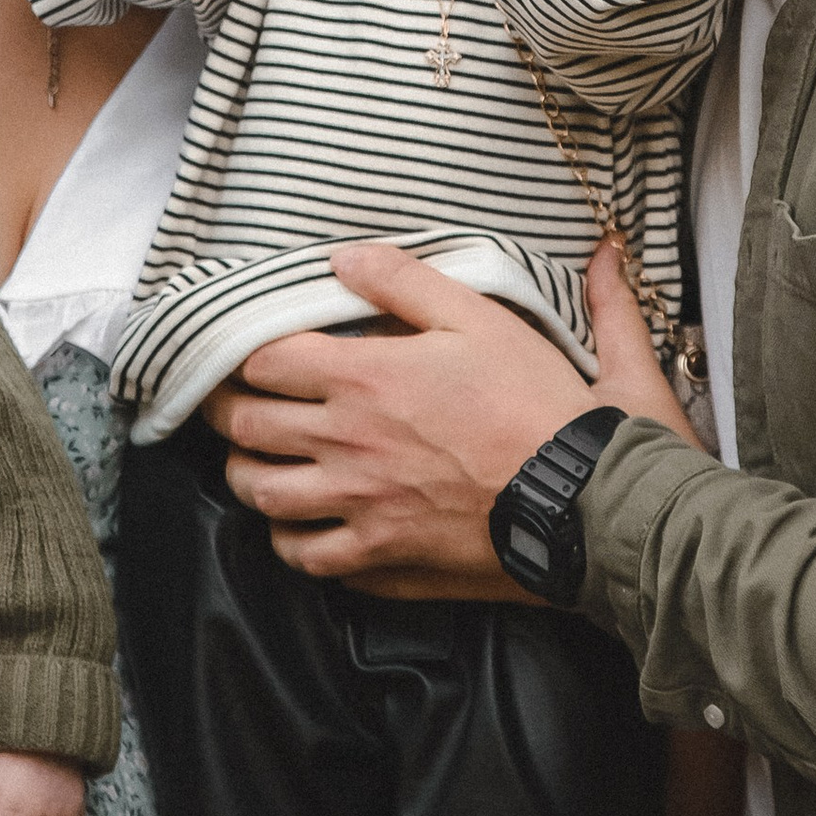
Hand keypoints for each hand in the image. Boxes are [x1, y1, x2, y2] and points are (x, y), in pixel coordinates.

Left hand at [201, 242, 690, 599]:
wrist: (586, 497)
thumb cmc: (539, 403)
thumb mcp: (481, 316)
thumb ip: (407, 279)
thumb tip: (345, 256)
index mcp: (364, 378)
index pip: (263, 362)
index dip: (243, 354)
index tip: (244, 352)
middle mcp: (347, 445)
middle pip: (248, 428)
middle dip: (228, 412)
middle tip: (231, 403)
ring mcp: (360, 508)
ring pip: (264, 496)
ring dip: (248, 475)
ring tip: (255, 461)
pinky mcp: (384, 558)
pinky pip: (309, 559)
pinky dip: (290, 542)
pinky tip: (299, 527)